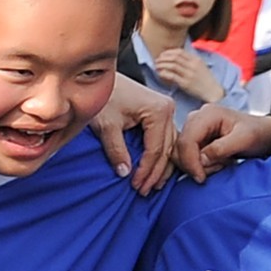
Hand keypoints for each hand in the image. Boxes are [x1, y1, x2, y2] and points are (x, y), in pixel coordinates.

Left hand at [89, 74, 175, 191]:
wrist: (100, 78)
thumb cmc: (103, 98)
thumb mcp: (107, 125)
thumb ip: (115, 149)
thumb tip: (124, 173)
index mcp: (159, 110)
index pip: (155, 149)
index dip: (146, 171)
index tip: (136, 186)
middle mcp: (168, 109)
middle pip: (166, 149)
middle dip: (155, 173)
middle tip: (144, 191)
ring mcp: (167, 111)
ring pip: (170, 146)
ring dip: (161, 167)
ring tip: (151, 186)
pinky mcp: (161, 113)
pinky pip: (166, 139)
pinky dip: (161, 156)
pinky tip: (155, 170)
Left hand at [152, 46, 230, 103]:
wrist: (213, 91)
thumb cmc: (205, 80)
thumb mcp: (200, 66)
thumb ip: (190, 61)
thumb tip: (176, 58)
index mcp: (196, 60)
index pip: (180, 52)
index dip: (168, 52)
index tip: (162, 55)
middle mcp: (193, 65)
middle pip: (174, 57)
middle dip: (163, 58)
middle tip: (156, 60)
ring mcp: (189, 74)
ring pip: (172, 65)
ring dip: (162, 65)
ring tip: (156, 66)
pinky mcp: (185, 83)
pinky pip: (172, 76)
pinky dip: (164, 73)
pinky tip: (159, 74)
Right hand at [175, 106, 270, 180]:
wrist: (264, 134)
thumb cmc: (258, 133)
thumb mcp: (244, 140)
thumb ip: (221, 148)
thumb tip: (200, 160)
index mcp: (207, 114)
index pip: (186, 141)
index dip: (190, 162)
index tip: (201, 178)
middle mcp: (196, 118)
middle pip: (179, 147)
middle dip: (194, 164)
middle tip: (216, 169)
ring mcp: (194, 128)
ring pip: (180, 153)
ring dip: (197, 165)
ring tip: (219, 164)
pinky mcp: (195, 138)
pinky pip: (186, 156)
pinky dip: (198, 164)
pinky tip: (215, 163)